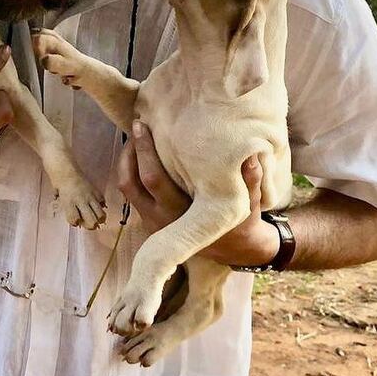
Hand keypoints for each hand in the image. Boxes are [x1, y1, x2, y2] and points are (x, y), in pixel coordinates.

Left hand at [116, 120, 278, 267]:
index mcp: (181, 214)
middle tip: (136, 127)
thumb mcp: (249, 204)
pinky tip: (141, 154)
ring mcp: (152, 222)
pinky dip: (131, 171)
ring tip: (136, 139)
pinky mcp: (149, 220)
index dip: (144, 151)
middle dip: (130, 153)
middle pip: (131, 183)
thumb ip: (251, 182)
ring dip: (126, 162)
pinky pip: (132, 193)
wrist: (232, 249)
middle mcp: (162, 220)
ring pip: (126, 188)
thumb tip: (250, 157)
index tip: (142, 126)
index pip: (153, 178)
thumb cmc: (241, 222)